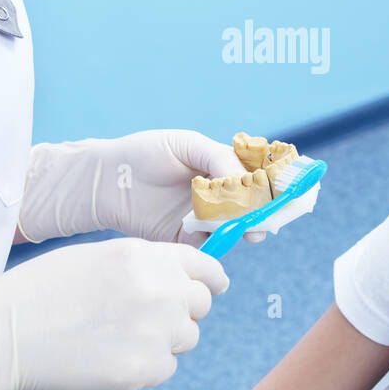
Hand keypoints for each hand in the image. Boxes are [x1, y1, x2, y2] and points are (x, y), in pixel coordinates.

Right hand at [0, 238, 229, 389]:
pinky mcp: (144, 370)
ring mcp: (155, 332)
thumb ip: (147, 265)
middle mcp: (159, 291)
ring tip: (117, 335)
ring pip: (186, 338)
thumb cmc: (45, 290)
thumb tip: (184, 281)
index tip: (213, 287)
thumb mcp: (100, 256)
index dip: (210, 279)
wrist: (6, 333)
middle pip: (201, 304)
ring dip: (164, 339)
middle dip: (182, 309)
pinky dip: (146, 366)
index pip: (206, 267)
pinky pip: (165, 368)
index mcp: (146, 257)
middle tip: (146, 316)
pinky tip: (109, 356)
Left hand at [17, 130, 266, 246]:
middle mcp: (215, 196)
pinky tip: (218, 236)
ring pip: (231, 226)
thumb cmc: (145, 153)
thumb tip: (245, 179)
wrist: (107, 179)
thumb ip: (218, 158)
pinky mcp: (184, 239)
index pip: (253, 177)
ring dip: (242, 229)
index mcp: (220, 169)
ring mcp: (201, 218)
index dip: (269, 184)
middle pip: (248, 206)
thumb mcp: (186, 144)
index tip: (281, 190)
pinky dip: (216, 243)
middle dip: (260, 213)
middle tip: (265, 218)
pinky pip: (207, 245)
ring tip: (247, 229)